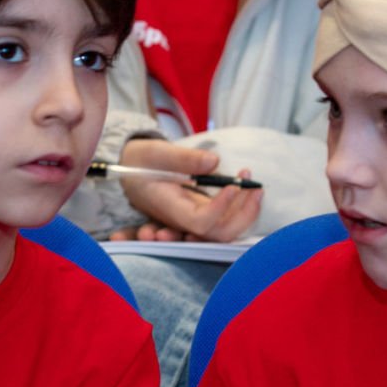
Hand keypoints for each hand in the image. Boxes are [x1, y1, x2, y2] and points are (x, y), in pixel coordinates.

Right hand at [117, 140, 261, 242]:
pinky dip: (240, 207)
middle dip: (243, 215)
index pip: (200, 222)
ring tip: (254, 186)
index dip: (221, 208)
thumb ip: (183, 158)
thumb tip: (214, 161)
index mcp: (169, 208)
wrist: (130, 169)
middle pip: (218, 234)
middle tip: (256, 187)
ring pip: (225, 230)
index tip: (233, 184)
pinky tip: (245, 187)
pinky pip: (225, 220)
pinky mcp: (200, 212)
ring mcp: (192, 218)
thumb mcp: (157, 152)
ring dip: (246, 212)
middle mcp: (183, 220)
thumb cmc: (140, 161)